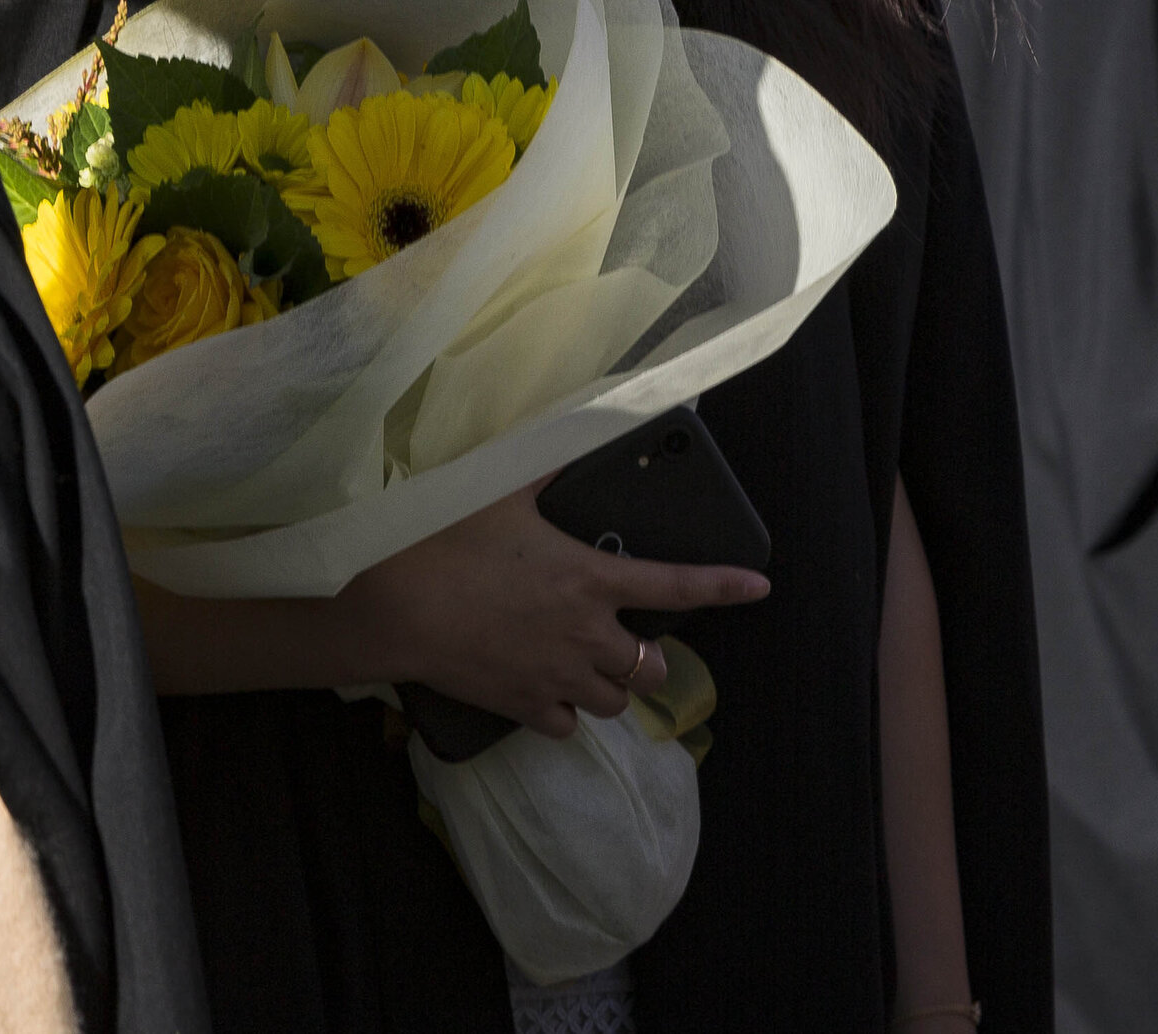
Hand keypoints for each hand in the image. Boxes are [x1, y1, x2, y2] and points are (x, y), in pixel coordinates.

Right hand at [340, 483, 767, 739]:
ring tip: (587, 668)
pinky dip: (564, 712)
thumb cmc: (449, 538)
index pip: (676, 586)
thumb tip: (571, 430)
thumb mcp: (502, 488)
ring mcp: (556, 675)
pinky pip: (564, 725)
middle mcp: (586, 633)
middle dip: (646, 658)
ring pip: (613, 702)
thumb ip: (544, 464)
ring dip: (609, 687)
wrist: (398, 604)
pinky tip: (548, 692)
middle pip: (648, 666)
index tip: (760, 587)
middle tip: (626, 642)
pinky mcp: (522, 705)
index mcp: (592, 578)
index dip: (725, 587)